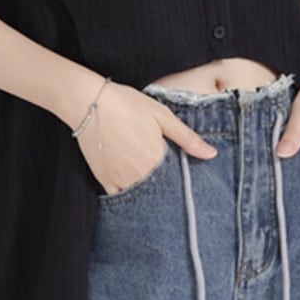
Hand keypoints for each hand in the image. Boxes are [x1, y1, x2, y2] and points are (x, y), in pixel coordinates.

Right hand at [74, 81, 217, 194]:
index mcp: (158, 159)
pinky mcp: (104, 180)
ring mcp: (121, 180)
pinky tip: (133, 187)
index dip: (182, 182)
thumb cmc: (127, 104)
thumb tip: (211, 154)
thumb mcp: (162, 116)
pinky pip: (120, 197)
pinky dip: (128, 195)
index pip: (178, 181)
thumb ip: (187, 138)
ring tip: (150, 182)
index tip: (184, 180)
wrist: (88, 102)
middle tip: (166, 182)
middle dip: (166, 191)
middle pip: (160, 192)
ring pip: (141, 197)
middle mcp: (140, 174)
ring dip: (149, 194)